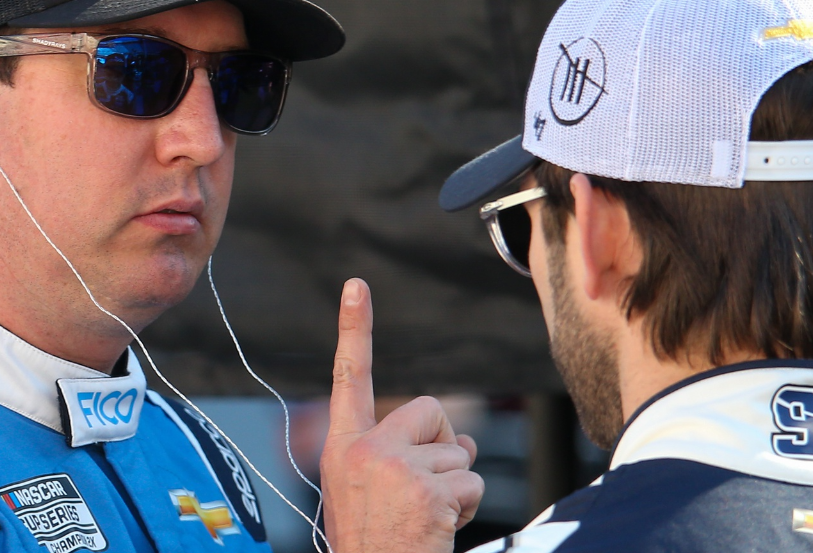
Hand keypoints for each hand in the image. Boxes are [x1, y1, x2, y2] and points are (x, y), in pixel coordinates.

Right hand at [321, 278, 484, 552]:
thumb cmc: (375, 544)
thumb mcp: (367, 492)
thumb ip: (400, 456)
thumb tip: (460, 444)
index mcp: (342, 448)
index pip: (349, 378)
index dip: (353, 329)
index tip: (356, 285)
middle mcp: (363, 450)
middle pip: (428, 410)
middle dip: (442, 445)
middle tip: (422, 493)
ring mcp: (393, 468)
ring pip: (456, 452)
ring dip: (454, 487)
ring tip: (424, 520)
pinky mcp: (424, 490)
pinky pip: (470, 480)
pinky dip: (466, 506)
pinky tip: (437, 529)